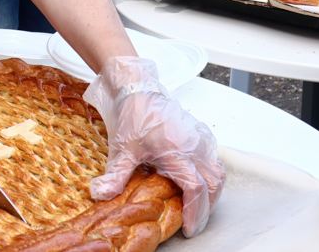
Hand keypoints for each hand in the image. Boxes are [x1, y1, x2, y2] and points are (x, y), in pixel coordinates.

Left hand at [84, 56, 224, 236]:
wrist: (138, 88)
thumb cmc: (132, 115)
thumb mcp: (122, 149)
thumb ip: (115, 176)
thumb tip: (100, 194)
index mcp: (177, 151)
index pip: (196, 188)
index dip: (195, 212)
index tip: (189, 229)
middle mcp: (195, 145)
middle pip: (214, 184)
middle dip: (206, 207)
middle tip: (194, 221)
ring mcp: (201, 138)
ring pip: (218, 172)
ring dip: (211, 191)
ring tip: (196, 205)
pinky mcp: (202, 133)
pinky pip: (215, 158)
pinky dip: (211, 175)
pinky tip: (197, 181)